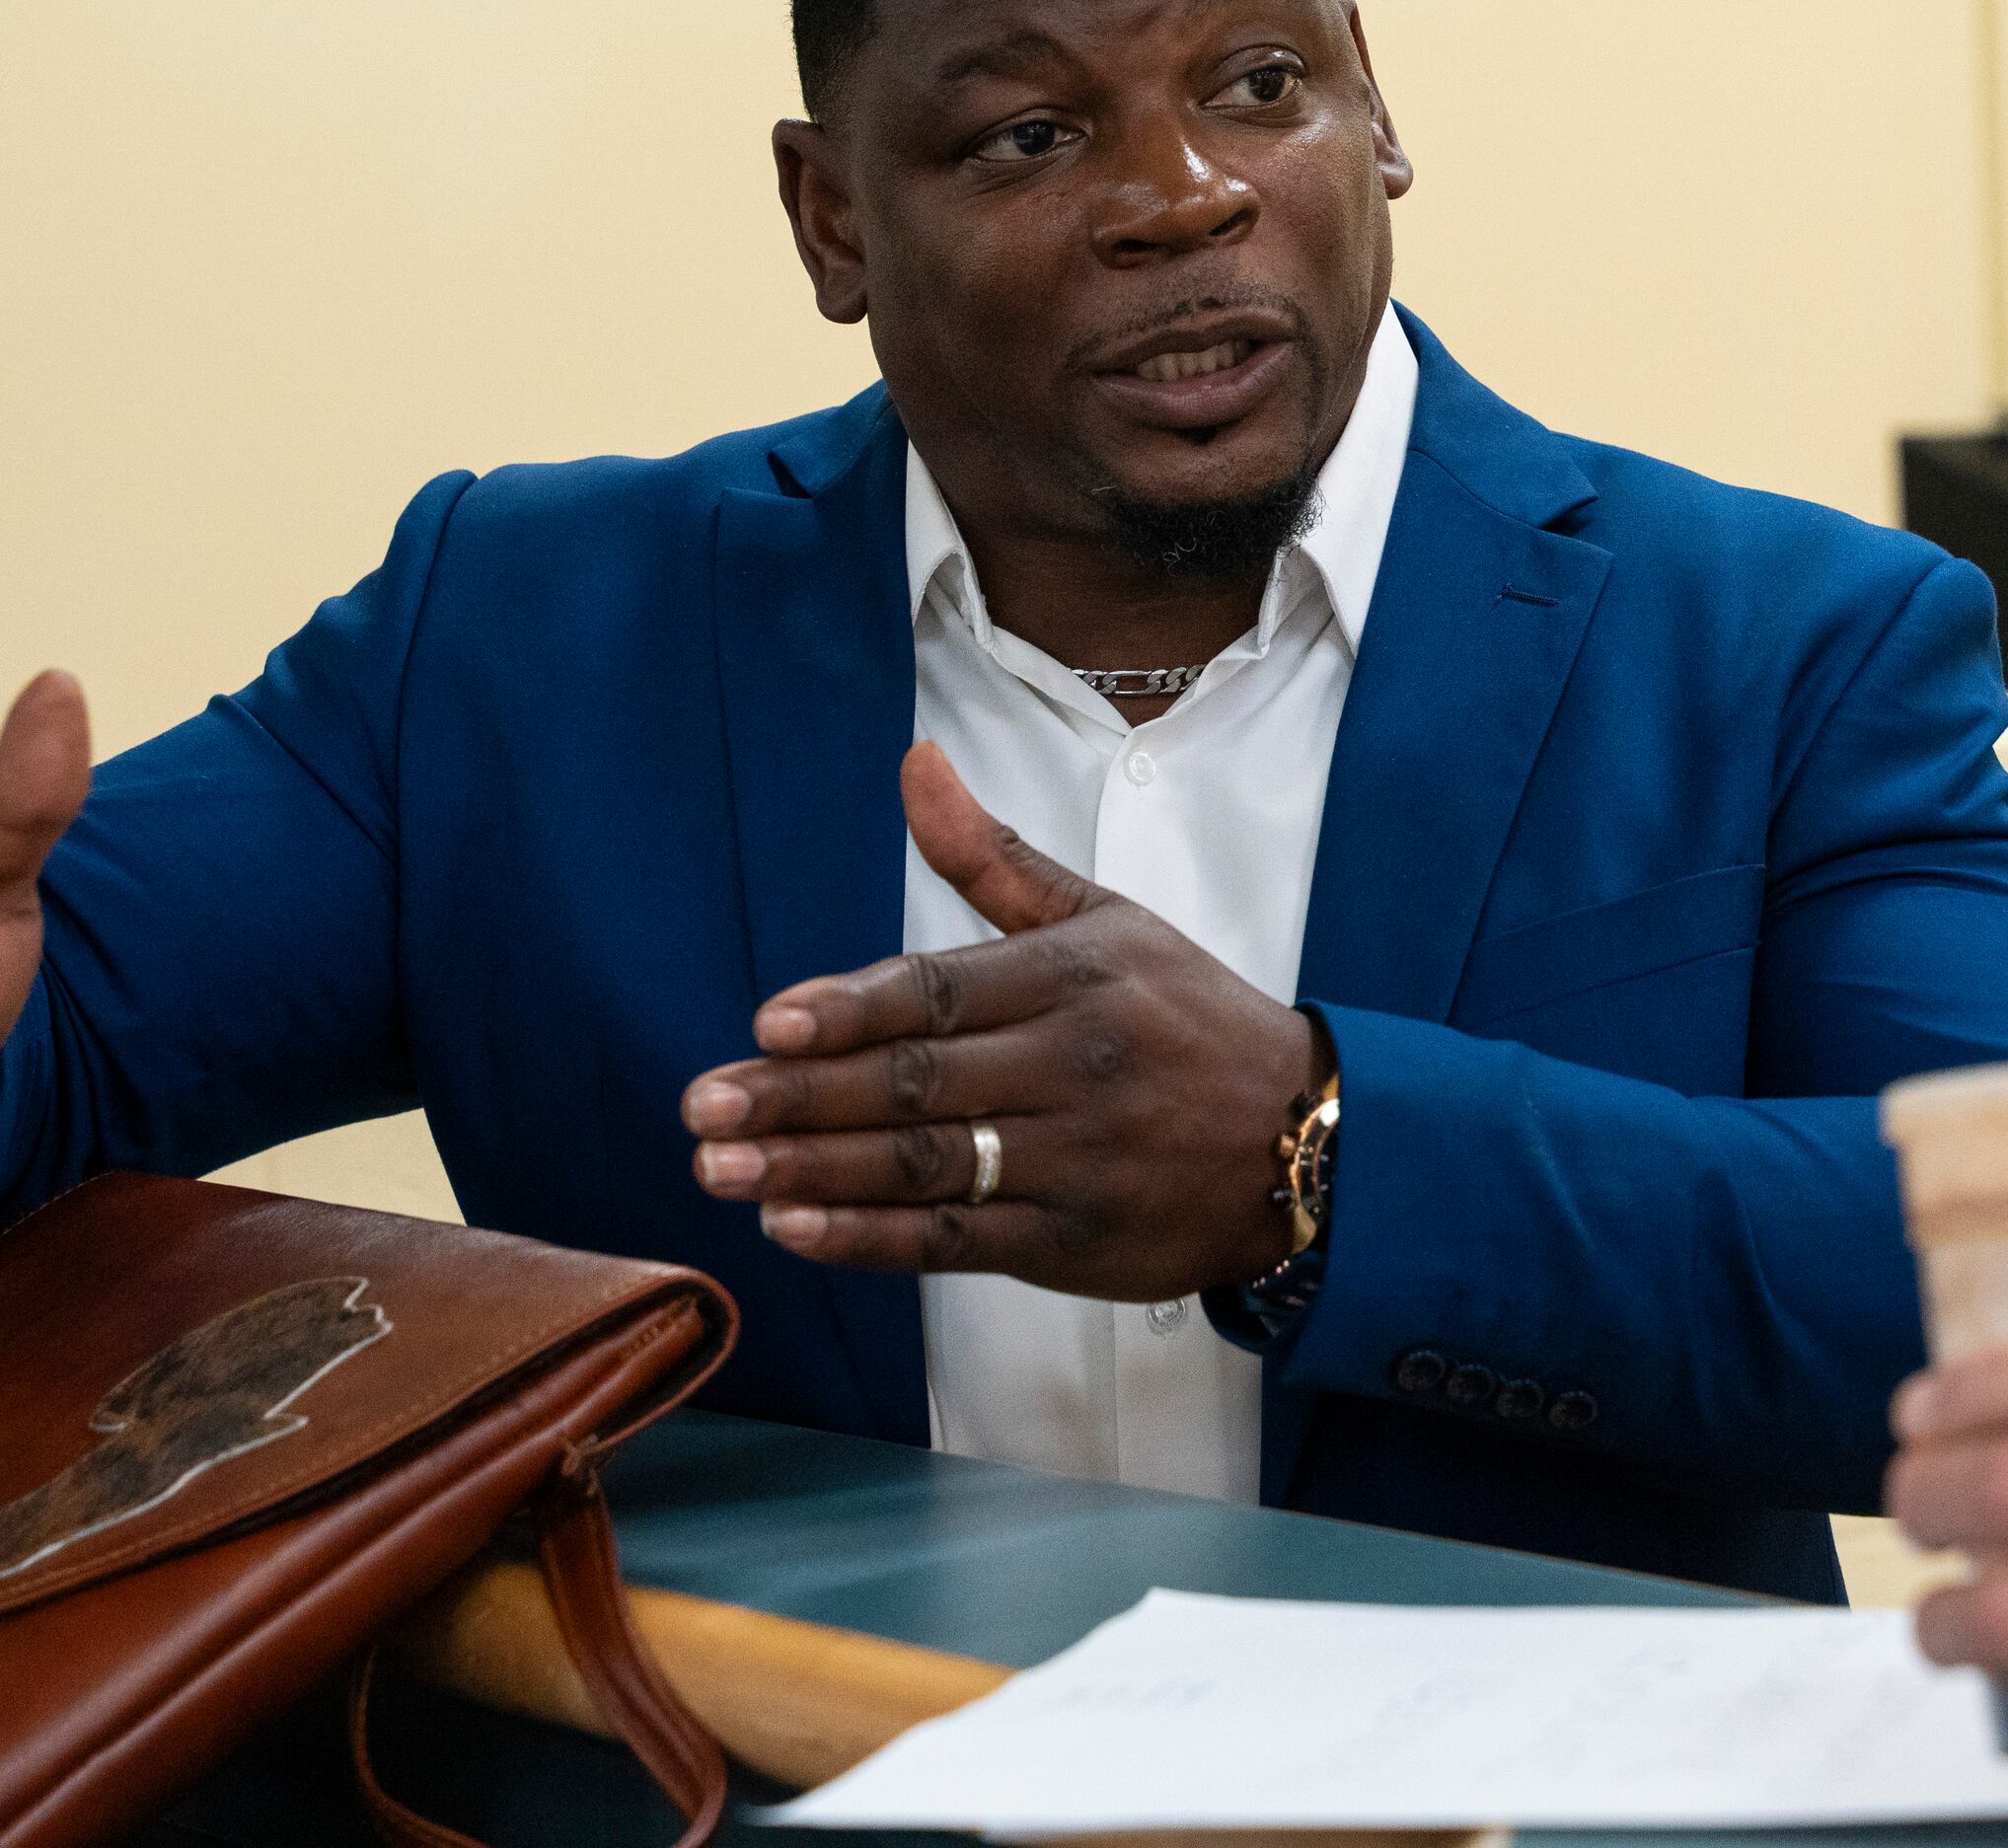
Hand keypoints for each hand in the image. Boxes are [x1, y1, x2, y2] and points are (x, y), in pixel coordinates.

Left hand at [678, 741, 1322, 1302]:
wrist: (1306, 1138)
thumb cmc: (1188, 1020)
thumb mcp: (1107, 921)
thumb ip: (994, 858)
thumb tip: (917, 764)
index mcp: (1073, 977)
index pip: (940, 992)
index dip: (850, 1012)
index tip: (767, 1026)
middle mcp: (1071, 1066)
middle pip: (915, 1083)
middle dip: (799, 1098)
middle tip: (701, 1106)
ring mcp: (1073, 1159)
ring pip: (924, 1166)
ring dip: (812, 1170)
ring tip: (720, 1168)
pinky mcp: (1072, 1240)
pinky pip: (957, 1242)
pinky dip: (871, 1240)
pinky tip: (796, 1226)